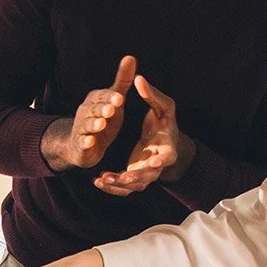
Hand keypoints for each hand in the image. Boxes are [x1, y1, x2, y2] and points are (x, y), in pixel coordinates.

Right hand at [44, 56, 136, 170]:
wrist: (83, 145)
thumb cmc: (103, 119)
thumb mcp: (114, 100)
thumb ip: (122, 81)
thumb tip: (131, 57)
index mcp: (95, 100)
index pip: (102, 96)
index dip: (110, 98)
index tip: (120, 98)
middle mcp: (85, 112)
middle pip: (93, 109)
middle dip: (102, 109)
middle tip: (111, 110)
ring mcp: (81, 128)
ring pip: (87, 125)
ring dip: (93, 124)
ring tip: (101, 124)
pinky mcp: (80, 144)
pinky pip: (82, 142)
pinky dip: (85, 142)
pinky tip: (89, 142)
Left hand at [94, 75, 194, 195]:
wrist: (163, 141)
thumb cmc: (164, 122)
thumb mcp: (163, 107)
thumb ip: (152, 95)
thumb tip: (139, 78)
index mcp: (168, 148)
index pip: (167, 157)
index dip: (161, 159)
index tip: (154, 160)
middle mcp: (158, 165)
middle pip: (149, 175)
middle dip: (136, 176)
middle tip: (123, 177)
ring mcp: (146, 174)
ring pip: (135, 186)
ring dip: (119, 184)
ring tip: (103, 179)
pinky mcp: (135, 179)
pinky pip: (124, 189)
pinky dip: (112, 187)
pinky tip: (98, 181)